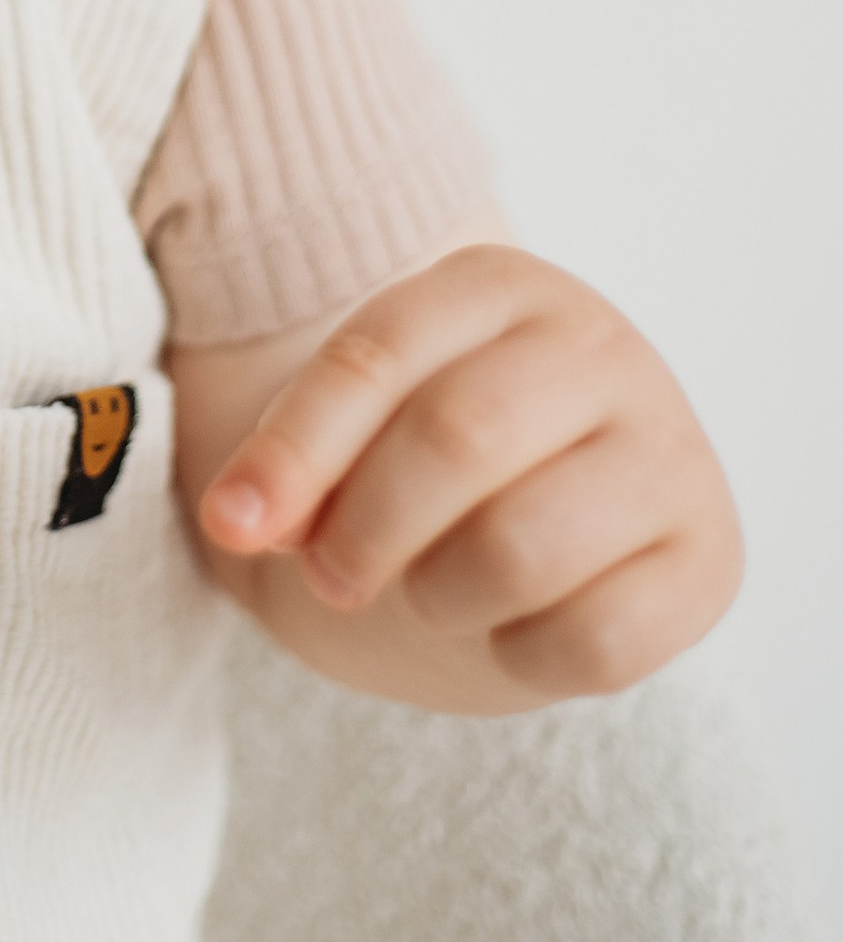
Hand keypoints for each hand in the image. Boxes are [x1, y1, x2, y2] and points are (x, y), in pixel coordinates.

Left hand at [191, 245, 740, 707]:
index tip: (232, 528)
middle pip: (457, 438)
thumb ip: (294, 464)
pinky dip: (521, 656)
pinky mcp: (709, 560)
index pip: (377, 355)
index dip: (291, 451)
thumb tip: (239, 522)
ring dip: (438, 595)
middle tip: (330, 576)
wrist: (545, 527)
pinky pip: (594, 639)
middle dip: (364, 530)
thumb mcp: (354, 436)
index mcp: (502, 285)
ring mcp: (670, 451)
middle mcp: (602, 347)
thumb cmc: (431, 468)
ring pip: (521, 547)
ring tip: (429, 589)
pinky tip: (511, 627)